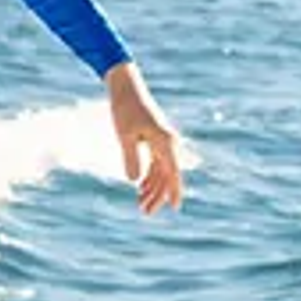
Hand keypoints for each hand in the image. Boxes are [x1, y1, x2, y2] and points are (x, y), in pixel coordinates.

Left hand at [105, 63, 182, 215]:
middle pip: (167, 176)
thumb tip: (134, 181)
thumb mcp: (124, 135)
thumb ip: (130, 158)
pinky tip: (140, 188)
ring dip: (153, 188)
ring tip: (141, 206)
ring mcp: (163, 142)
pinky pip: (156, 164)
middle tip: (145, 213)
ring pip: (161, 172)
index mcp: (164, 142)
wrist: (125, 87)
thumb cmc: (124, 109)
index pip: (173, 172)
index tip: (175, 207)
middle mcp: (168, 143)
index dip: (174, 191)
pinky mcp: (155, 140)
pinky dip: (149, 177)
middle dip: (158, 196)